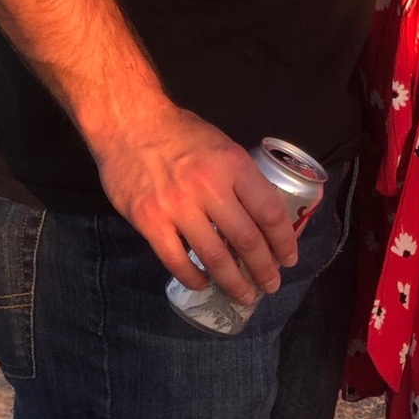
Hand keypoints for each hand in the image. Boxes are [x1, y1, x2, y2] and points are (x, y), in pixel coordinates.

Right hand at [92, 106, 297, 303]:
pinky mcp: (149, 221)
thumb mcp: (223, 146)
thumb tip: (261, 211)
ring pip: (214, 256)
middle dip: (263, 268)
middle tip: (272, 284)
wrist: (128, 123)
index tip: (289, 258)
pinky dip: (193, 277)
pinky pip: (176, 259)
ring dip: (233, 281)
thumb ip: (241, 177)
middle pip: (246, 239)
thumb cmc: (180, 132)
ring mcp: (178, 207)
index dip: (284, 240)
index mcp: (234, 166)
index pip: (269, 211)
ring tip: (245, 295)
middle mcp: (209, 188)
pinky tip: (203, 284)